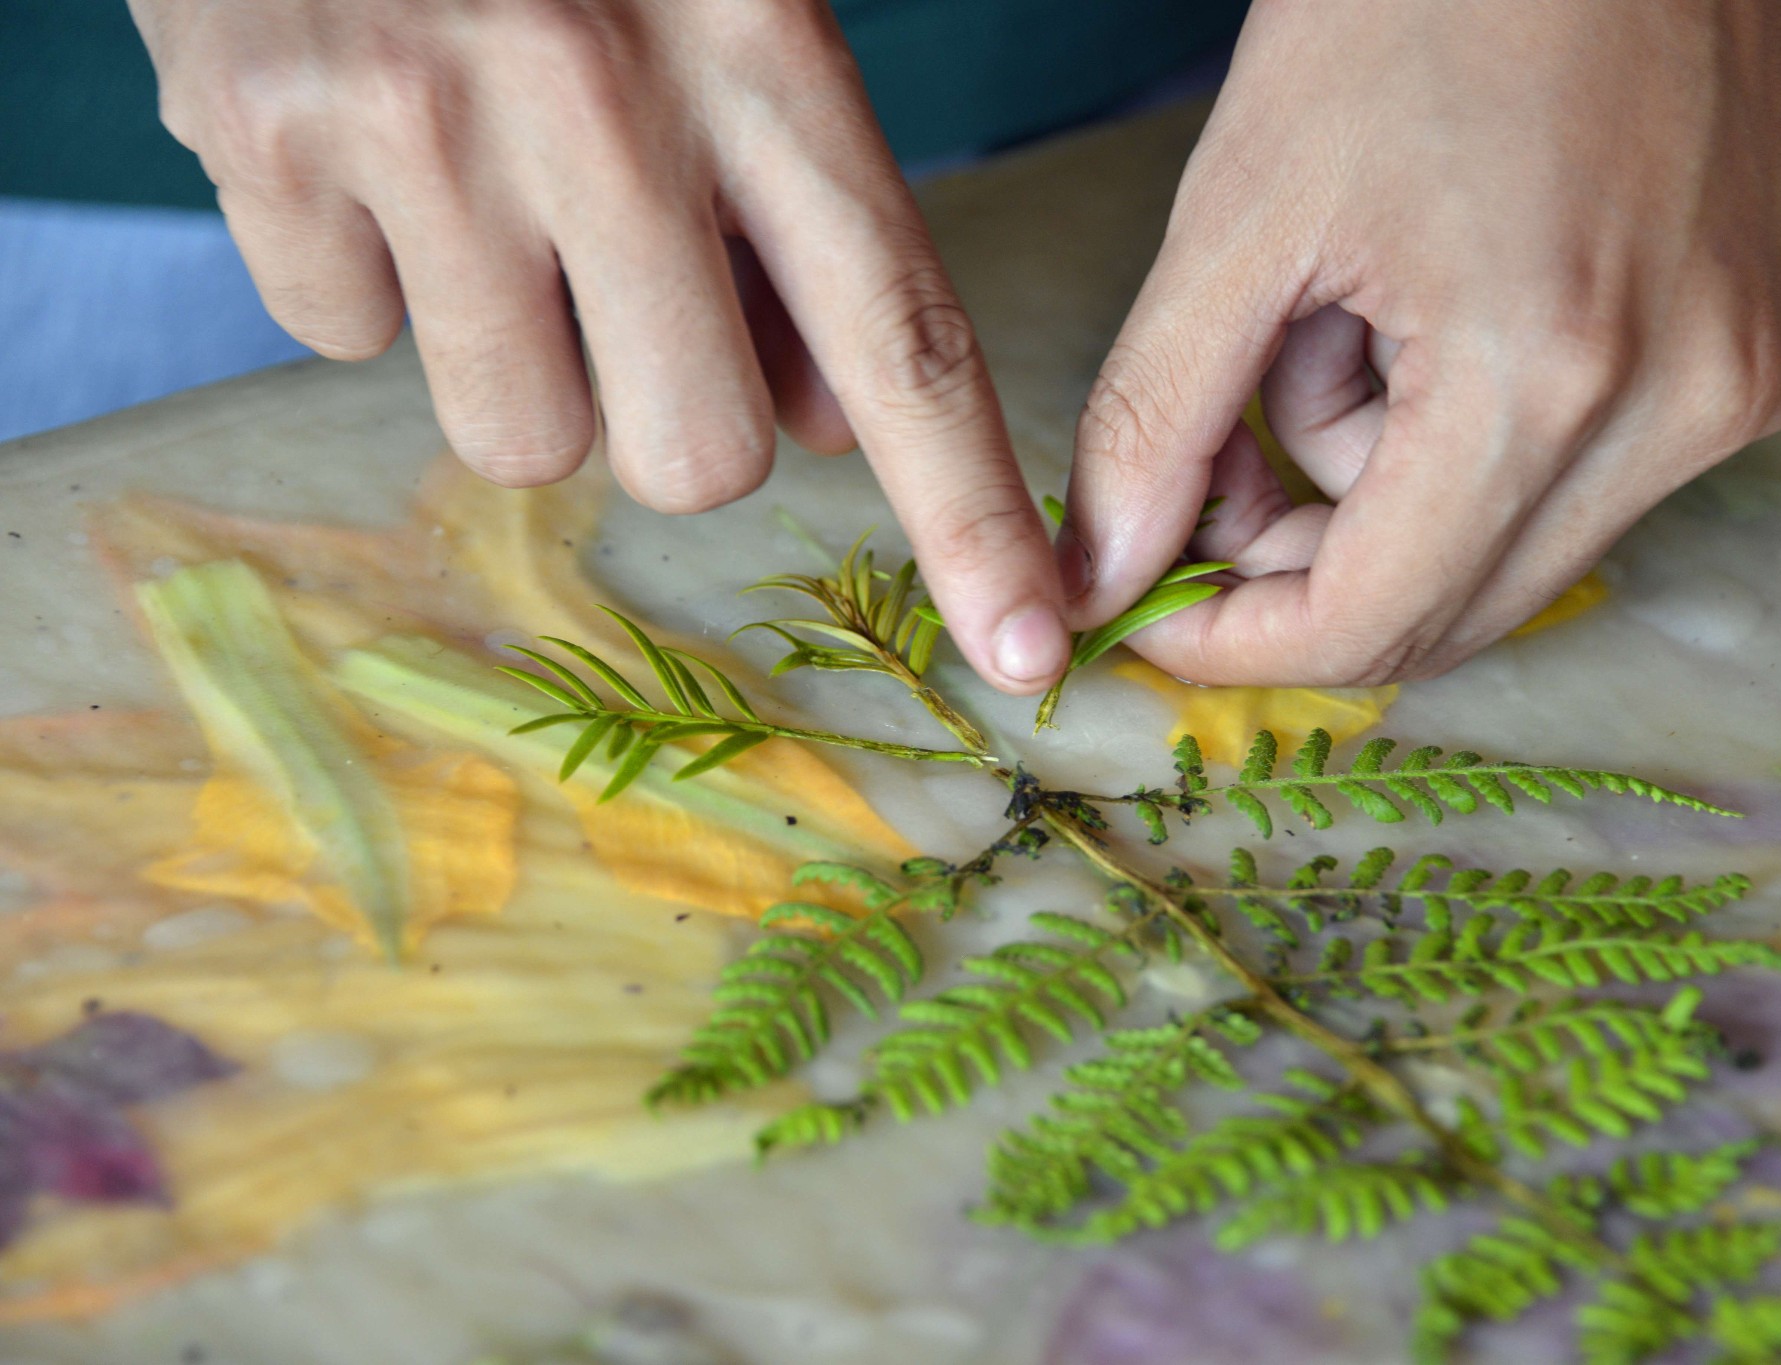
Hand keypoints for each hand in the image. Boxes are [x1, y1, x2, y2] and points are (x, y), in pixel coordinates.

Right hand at [130, 0, 1070, 693]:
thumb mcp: (719, 12)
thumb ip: (783, 220)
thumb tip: (816, 429)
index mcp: (761, 49)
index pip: (902, 333)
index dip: (974, 514)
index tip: (1031, 652)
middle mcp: (605, 97)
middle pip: (699, 456)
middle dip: (667, 419)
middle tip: (615, 290)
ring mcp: (427, 123)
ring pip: (524, 442)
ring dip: (515, 363)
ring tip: (479, 200)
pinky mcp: (268, 142)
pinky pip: (348, 344)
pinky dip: (363, 281)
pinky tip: (362, 156)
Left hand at [1056, 0, 1780, 685]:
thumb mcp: (1244, 210)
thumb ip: (1158, 419)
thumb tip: (1099, 579)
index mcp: (1550, 375)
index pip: (1370, 623)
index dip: (1231, 644)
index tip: (1143, 608)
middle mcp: (1679, 410)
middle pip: (1443, 607)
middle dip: (1298, 563)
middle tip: (1207, 462)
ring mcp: (1739, 386)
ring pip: (1499, 547)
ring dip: (1378, 482)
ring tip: (1336, 314)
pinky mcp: (1761, 356)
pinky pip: (1572, 476)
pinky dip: (1469, 435)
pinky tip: (1429, 304)